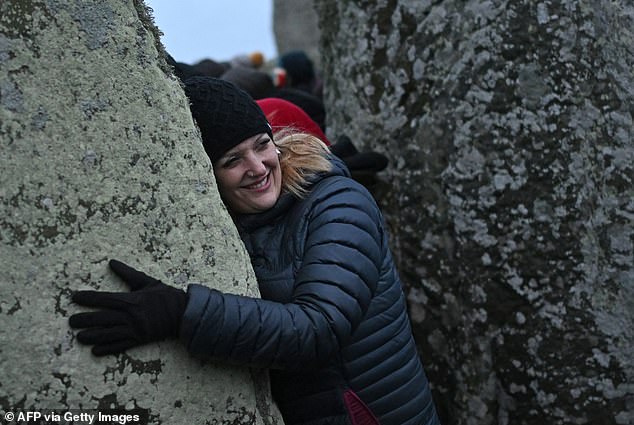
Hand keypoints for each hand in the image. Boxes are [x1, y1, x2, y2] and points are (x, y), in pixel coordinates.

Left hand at [69, 259, 187, 355]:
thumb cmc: (165, 295)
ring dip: (92, 336)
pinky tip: (95, 350)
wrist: (182, 313)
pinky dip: (107, 348)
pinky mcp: (139, 339)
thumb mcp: (147, 281)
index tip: (75, 297)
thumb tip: (112, 262)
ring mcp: (134, 329)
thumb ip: (128, 273)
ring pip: (108, 334)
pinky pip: (120, 345)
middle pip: (102, 318)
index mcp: (131, 300)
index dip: (88, 298)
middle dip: (84, 320)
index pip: (104, 298)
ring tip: (79, 337)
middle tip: (71, 321)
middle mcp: (130, 315)